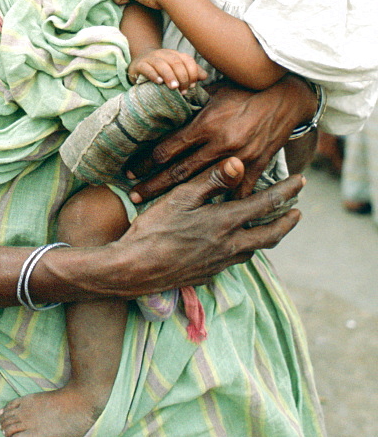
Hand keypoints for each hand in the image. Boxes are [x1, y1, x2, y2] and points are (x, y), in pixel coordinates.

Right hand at [102, 158, 303, 296]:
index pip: (265, 204)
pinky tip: (235, 243)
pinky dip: (245, 248)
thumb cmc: (154, 228)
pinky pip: (236, 260)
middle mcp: (230, 246)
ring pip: (254, 250)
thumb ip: (210, 180)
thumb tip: (238, 163)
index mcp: (225, 222)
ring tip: (270, 226)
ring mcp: (220, 263)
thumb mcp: (180, 197)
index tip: (301, 181)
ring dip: (267, 236)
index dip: (285, 192)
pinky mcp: (209, 274)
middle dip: (287, 222)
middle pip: (270, 235)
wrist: (135, 269)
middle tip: (298, 212)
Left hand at [125, 76, 315, 203]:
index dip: (147, 160)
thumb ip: (191, 101)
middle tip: (133, 196)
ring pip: (203, 185)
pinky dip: (222, 203)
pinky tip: (206, 216)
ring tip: (159, 210)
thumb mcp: (215, 91)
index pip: (168, 148)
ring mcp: (240, 159)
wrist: (285, 98)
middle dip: (153, 185)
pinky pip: (237, 192)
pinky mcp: (257, 168)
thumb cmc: (245, 90)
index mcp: (206, 124)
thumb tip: (165, 99)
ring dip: (180, 197)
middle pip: (179, 171)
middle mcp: (221, 144)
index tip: (131, 169)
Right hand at [128, 48, 207, 92]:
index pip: (187, 59)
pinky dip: (153, 74)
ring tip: (174, 87)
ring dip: (169, 76)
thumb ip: (191, 72)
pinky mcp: (139, 65)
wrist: (139, 62)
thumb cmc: (162, 69)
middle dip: (182, 77)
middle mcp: (163, 54)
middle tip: (183, 91)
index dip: (192, 72)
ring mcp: (150, 58)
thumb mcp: (177, 69)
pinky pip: (146, 68)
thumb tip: (204, 76)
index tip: (192, 86)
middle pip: (175, 62)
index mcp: (174, 54)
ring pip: (161, 64)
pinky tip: (158, 82)